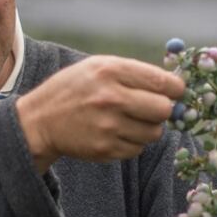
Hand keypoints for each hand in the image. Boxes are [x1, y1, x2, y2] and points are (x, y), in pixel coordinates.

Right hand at [15, 55, 184, 171]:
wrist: (40, 120)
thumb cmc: (75, 89)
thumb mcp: (98, 67)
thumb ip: (134, 73)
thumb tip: (175, 87)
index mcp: (110, 71)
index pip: (162, 82)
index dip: (176, 89)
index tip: (177, 92)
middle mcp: (111, 98)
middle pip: (163, 110)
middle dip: (163, 110)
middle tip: (152, 108)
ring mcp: (108, 126)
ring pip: (154, 133)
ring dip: (149, 128)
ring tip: (131, 121)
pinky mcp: (105, 149)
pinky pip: (138, 149)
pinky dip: (134, 143)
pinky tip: (117, 133)